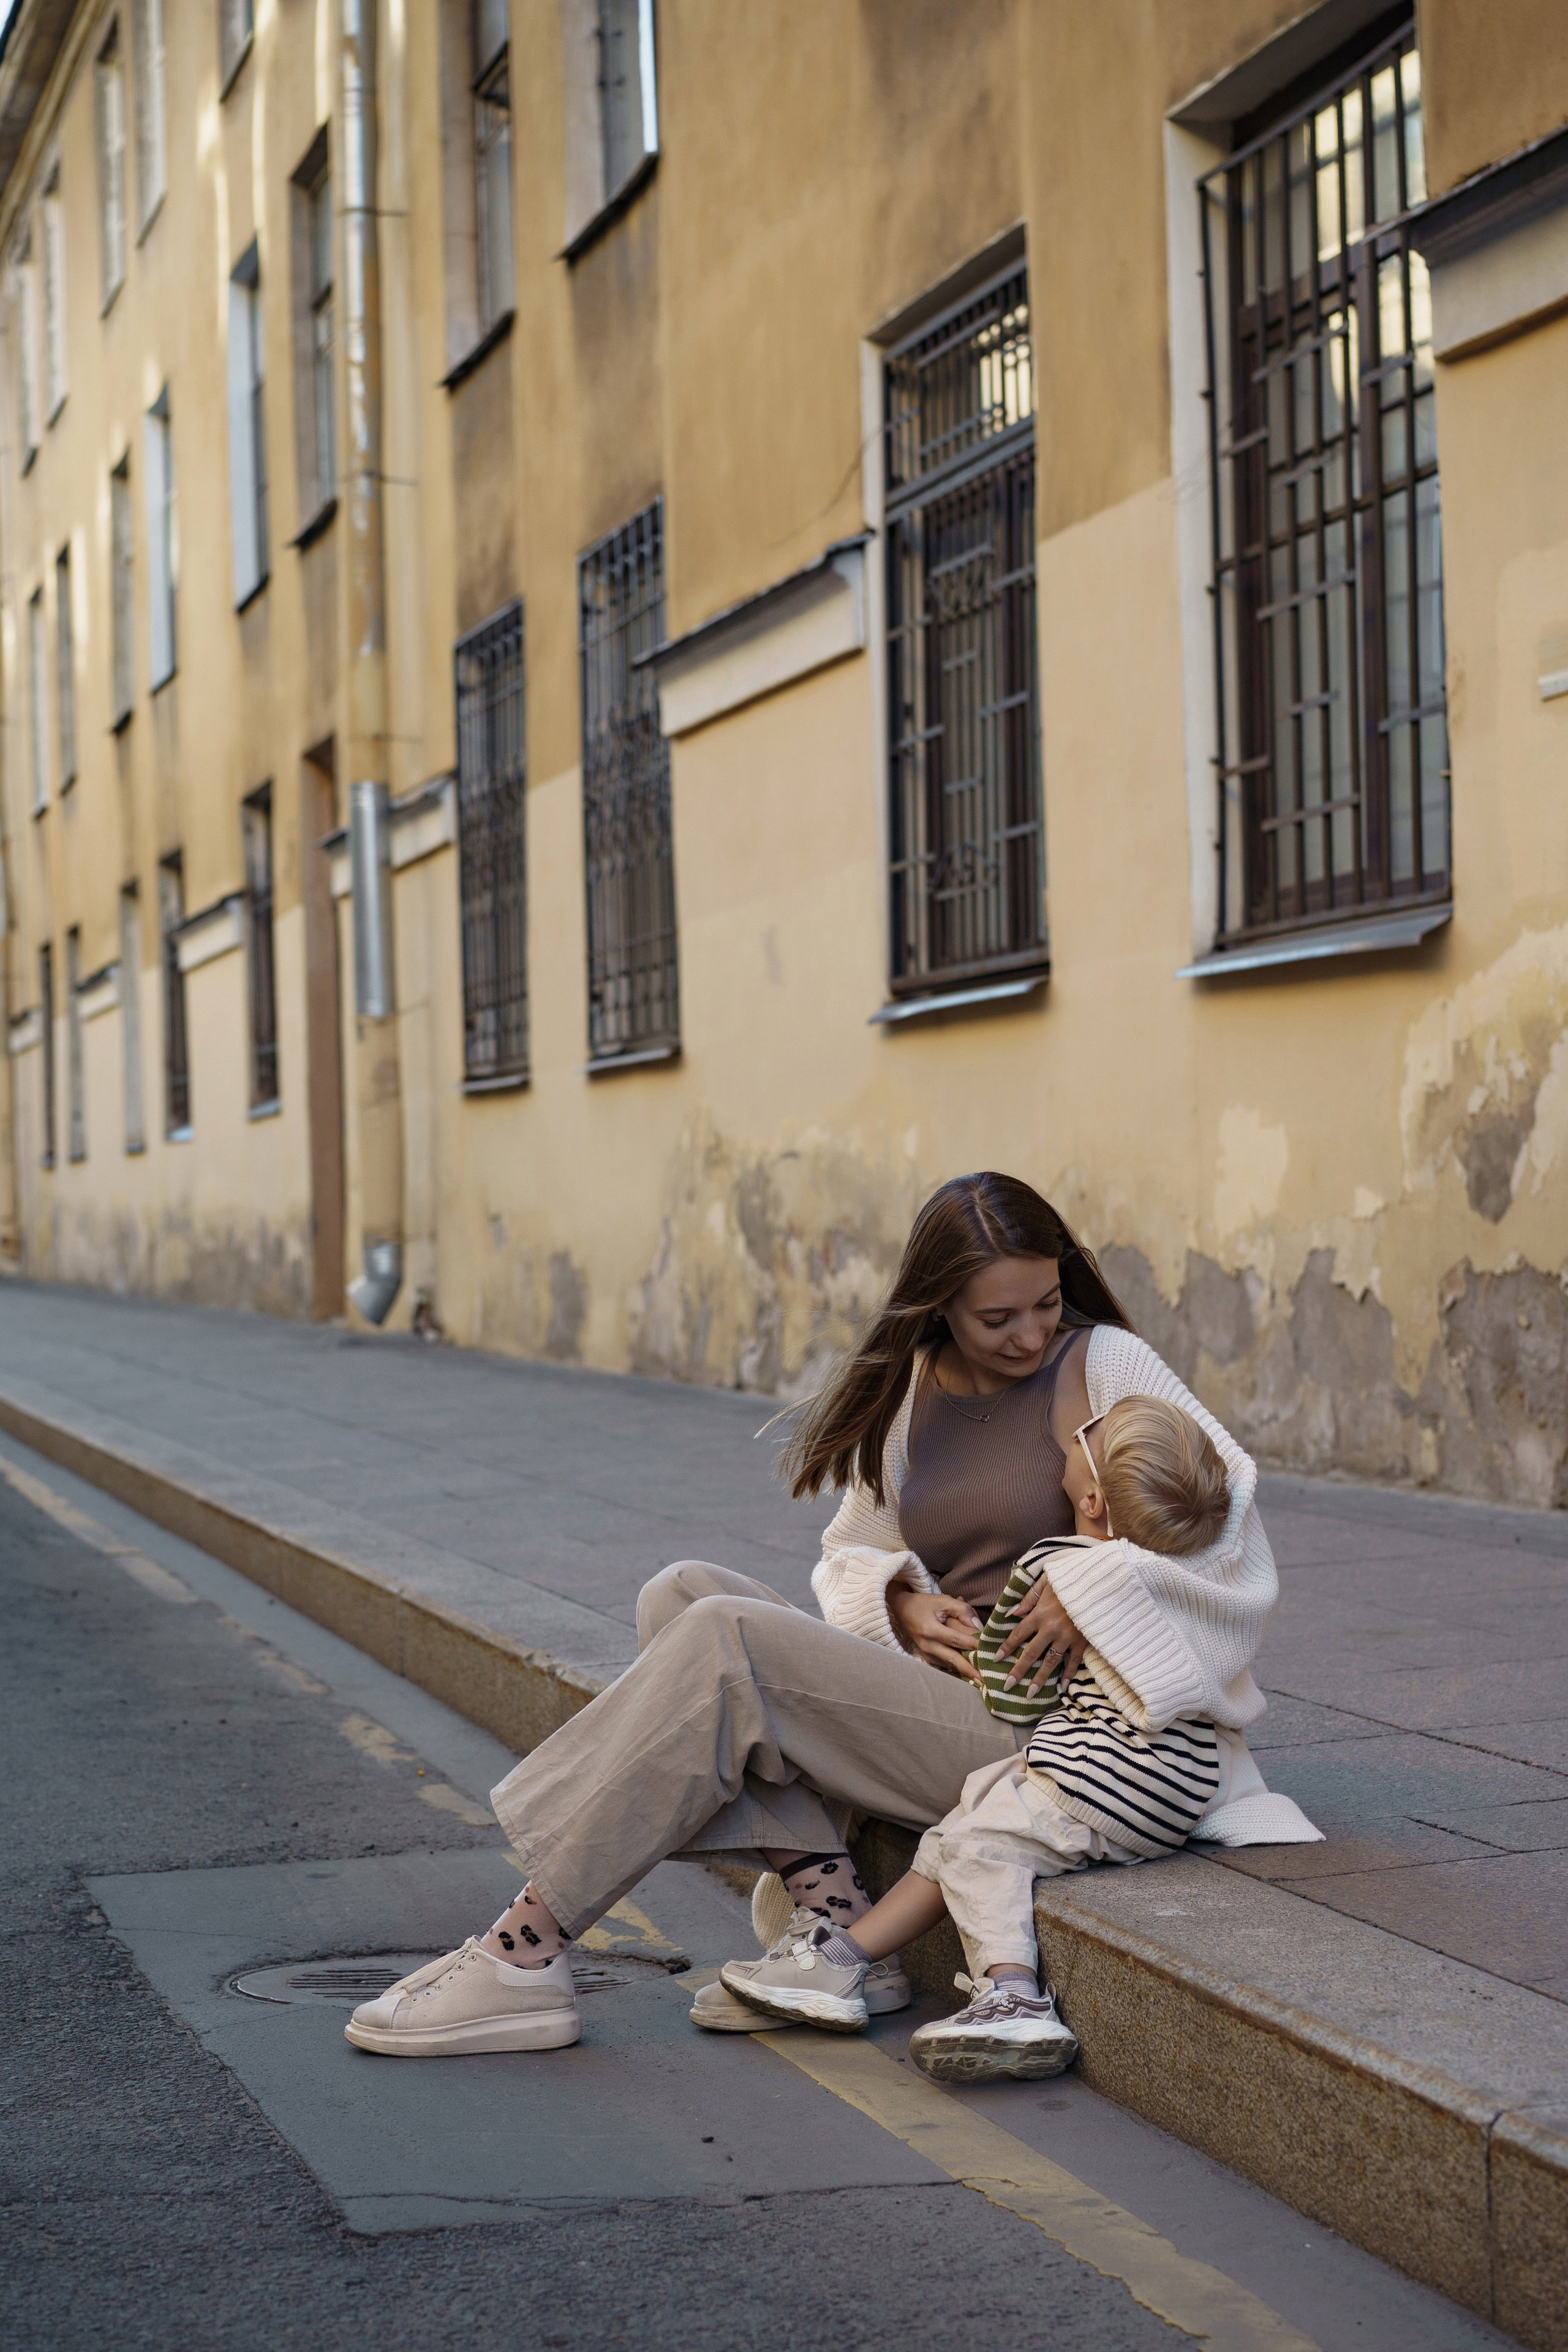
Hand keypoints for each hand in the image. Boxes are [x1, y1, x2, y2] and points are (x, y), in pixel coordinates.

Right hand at [886, 1586, 983, 1685]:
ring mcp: (927, 1654)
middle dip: (970, 1670)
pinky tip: (972, 1672)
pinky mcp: (928, 1658)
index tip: (990, 1652)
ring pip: (950, 1665)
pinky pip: (946, 1664)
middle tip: (986, 1679)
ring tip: (983, 1678)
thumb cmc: (925, 1604)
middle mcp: (928, 1645)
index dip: (973, 1646)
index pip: (957, 1640)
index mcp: (931, 1630)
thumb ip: (962, 1610)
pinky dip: (959, 1668)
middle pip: (953, 1659)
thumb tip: (978, 1626)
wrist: (903, 1610)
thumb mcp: (943, 1600)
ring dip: (966, 1671)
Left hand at [995, 1575, 1086, 1695]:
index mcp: (1040, 1613)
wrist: (1100, 1584)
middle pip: (1031, 1653)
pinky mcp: (1082, 1642)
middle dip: (1018, 1670)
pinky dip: (1068, 1675)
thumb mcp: (1047, 1581)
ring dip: (1039, 1679)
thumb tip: (1012, 1613)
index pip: (1018, 1634)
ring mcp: (1067, 1637)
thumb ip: (1029, 1597)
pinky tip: (1062, 1687)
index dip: (1006, 1647)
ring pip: (1050, 1662)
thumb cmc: (1071, 1579)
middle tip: (1008, 1685)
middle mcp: (1051, 1628)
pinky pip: (1074, 1662)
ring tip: (1030, 1694)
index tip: (996, 1659)